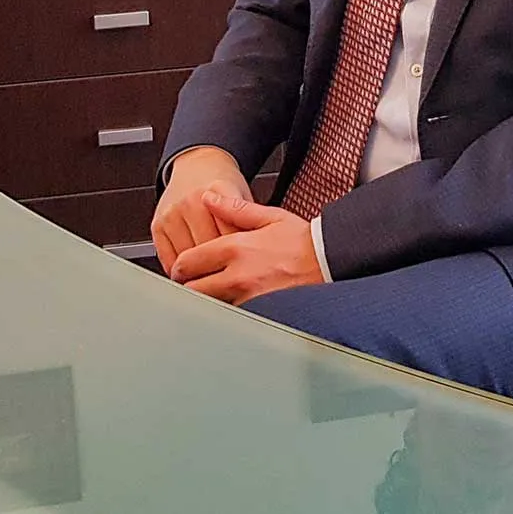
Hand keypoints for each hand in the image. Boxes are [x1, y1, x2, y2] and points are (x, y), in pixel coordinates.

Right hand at [151, 146, 250, 274]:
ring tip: (212, 277)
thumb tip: (256, 257)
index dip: (240, 256)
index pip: (231, 235)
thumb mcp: (243, 196)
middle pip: (208, 250)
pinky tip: (193, 272)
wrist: (198, 166)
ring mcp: (172, 213)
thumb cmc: (223, 186)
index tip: (245, 270)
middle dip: (220, 267)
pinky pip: (169, 259)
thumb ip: (249, 223)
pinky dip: (181, 271)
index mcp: (218, 190)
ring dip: (199, 273)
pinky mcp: (157, 225)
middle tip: (230, 277)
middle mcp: (191, 200)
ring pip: (187, 259)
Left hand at [169, 191, 321, 304]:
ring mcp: (248, 299)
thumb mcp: (270, 217)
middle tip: (193, 282)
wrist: (331, 263)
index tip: (184, 266)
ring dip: (207, 300)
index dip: (181, 265)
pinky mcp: (260, 315)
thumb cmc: (303, 241)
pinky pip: (232, 316)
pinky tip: (232, 304)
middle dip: (189, 285)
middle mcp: (237, 276)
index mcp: (235, 248)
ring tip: (213, 292)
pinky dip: (227, 311)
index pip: (188, 262)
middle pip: (192, 289)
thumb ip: (234, 207)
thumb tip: (209, 197)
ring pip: (210, 305)